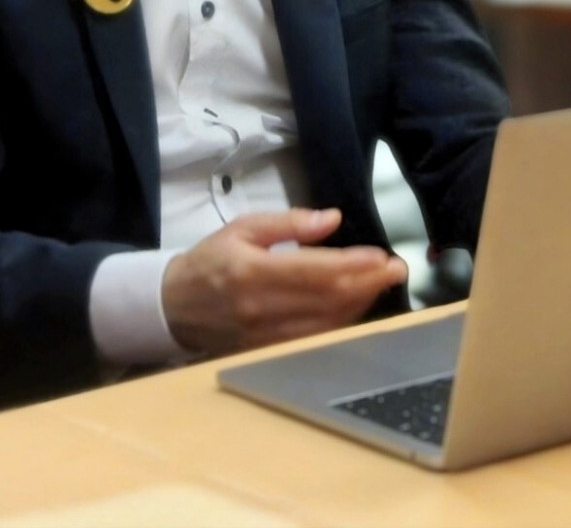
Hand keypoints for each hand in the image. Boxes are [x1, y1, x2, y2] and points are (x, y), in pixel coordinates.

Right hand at [161, 208, 407, 356]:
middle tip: (397, 269)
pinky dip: (342, 322)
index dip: (355, 266)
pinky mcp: (270, 352)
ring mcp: (267, 336)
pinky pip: (317, 338)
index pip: (317, 271)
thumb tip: (332, 219)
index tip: (383, 257)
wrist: (174, 306)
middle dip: (369, 285)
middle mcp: (262, 308)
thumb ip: (289, 223)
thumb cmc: (210, 261)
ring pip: (328, 323)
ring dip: (361, 304)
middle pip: (330, 300)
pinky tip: (356, 306)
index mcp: (253, 272)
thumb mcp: (243, 228)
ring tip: (381, 284)